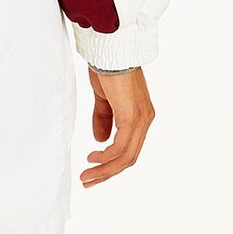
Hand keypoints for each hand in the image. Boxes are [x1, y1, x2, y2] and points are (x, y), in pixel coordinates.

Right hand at [81, 66, 155, 186]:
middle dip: (107, 173)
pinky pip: (121, 147)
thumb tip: (100, 141)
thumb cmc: (107, 69)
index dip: (111, 164)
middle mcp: (145, 120)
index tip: (92, 171)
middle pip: (129, 157)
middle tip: (88, 182)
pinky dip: (107, 157)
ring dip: (105, 169)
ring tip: (87, 176)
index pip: (129, 149)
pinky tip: (93, 158)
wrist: (110, 51)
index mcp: (140, 116)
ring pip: (126, 156)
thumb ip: (103, 119)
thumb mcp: (104, 99)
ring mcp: (141, 119)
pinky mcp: (132, 117)